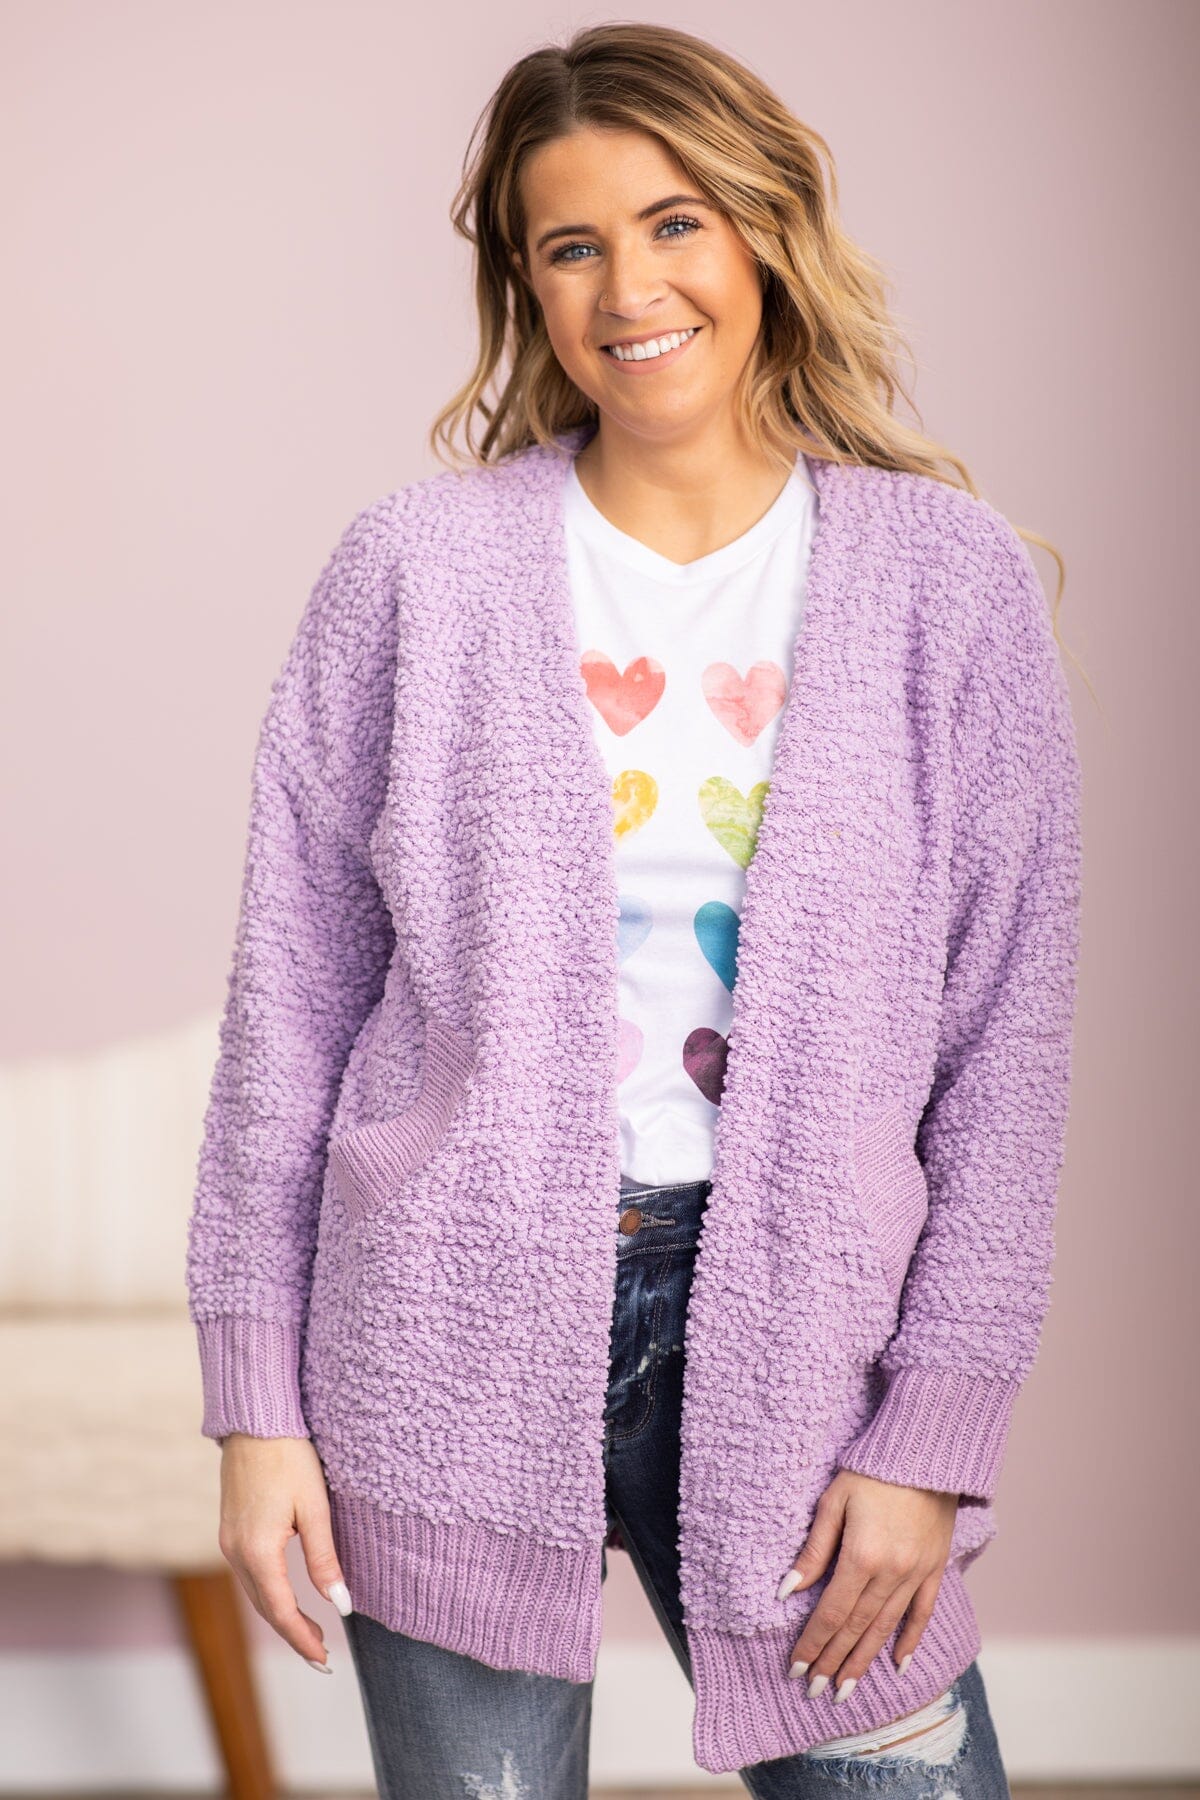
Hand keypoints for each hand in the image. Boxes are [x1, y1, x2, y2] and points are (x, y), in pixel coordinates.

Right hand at [217, 1433, 353, 1671]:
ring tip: (311, 1631)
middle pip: (265, 1608)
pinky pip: (249, 1573)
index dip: (303, 1640)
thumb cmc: (290, 1457)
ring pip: (256, 1592)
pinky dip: (269, 1593)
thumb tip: (341, 1605)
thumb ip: (325, 1560)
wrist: (255, 1420)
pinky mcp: (230, 1529)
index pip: (281, 1612)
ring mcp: (228, 1541)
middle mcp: (235, 1552)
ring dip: (281, 1615)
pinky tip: (288, 1596)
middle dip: (293, 1634)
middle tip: (322, 1656)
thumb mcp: (315, 1508)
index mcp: (257, 1551)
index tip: (325, 1661)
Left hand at [776, 1469, 958, 1700]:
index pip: (831, 1613)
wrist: (925, 1451)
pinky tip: (898, 1664)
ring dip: (864, 1661)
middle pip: (857, 1628)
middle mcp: (891, 1573)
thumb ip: (813, 1550)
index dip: (813, 1644)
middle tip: (815, 1691)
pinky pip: (923, 1613)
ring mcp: (917, 1573)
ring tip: (846, 1688)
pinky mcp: (936, 1568)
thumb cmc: (871, 1470)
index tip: (796, 1668)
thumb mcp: (833, 1502)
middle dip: (834, 1662)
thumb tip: (788, 1591)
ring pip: (886, 1628)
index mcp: (861, 1556)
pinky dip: (910, 1640)